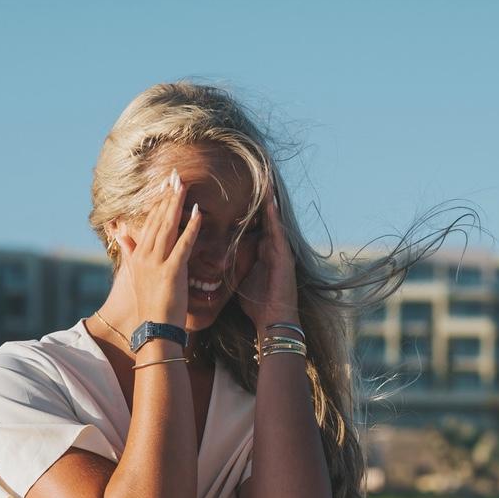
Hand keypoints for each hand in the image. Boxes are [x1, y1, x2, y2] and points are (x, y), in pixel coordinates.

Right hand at [115, 168, 203, 326]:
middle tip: (175, 176)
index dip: (157, 203)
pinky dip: (190, 227)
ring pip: (167, 227)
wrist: (153, 329)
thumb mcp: (135, 276)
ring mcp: (157, 263)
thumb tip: (121, 236)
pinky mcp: (171, 272)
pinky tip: (197, 213)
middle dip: (166, 197)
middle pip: (157, 220)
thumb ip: (129, 254)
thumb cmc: (149, 306)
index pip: (148, 223)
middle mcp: (145, 255)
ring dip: (176, 204)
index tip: (164, 186)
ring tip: (183, 186)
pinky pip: (183, 245)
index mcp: (138, 256)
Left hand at [237, 188, 298, 328]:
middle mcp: (273, 249)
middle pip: (266, 219)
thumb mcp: (241, 280)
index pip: (254, 225)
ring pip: (273, 221)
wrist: (273, 321)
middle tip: (259, 176)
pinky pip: (278, 233)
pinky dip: (274, 217)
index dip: (248, 209)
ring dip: (270, 202)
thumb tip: (214, 264)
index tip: (240, 192)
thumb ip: (232, 268)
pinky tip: (270, 202)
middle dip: (262, 199)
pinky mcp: (284, 258)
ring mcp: (280, 252)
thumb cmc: (257, 305)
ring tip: (266, 181)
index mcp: (262, 253)